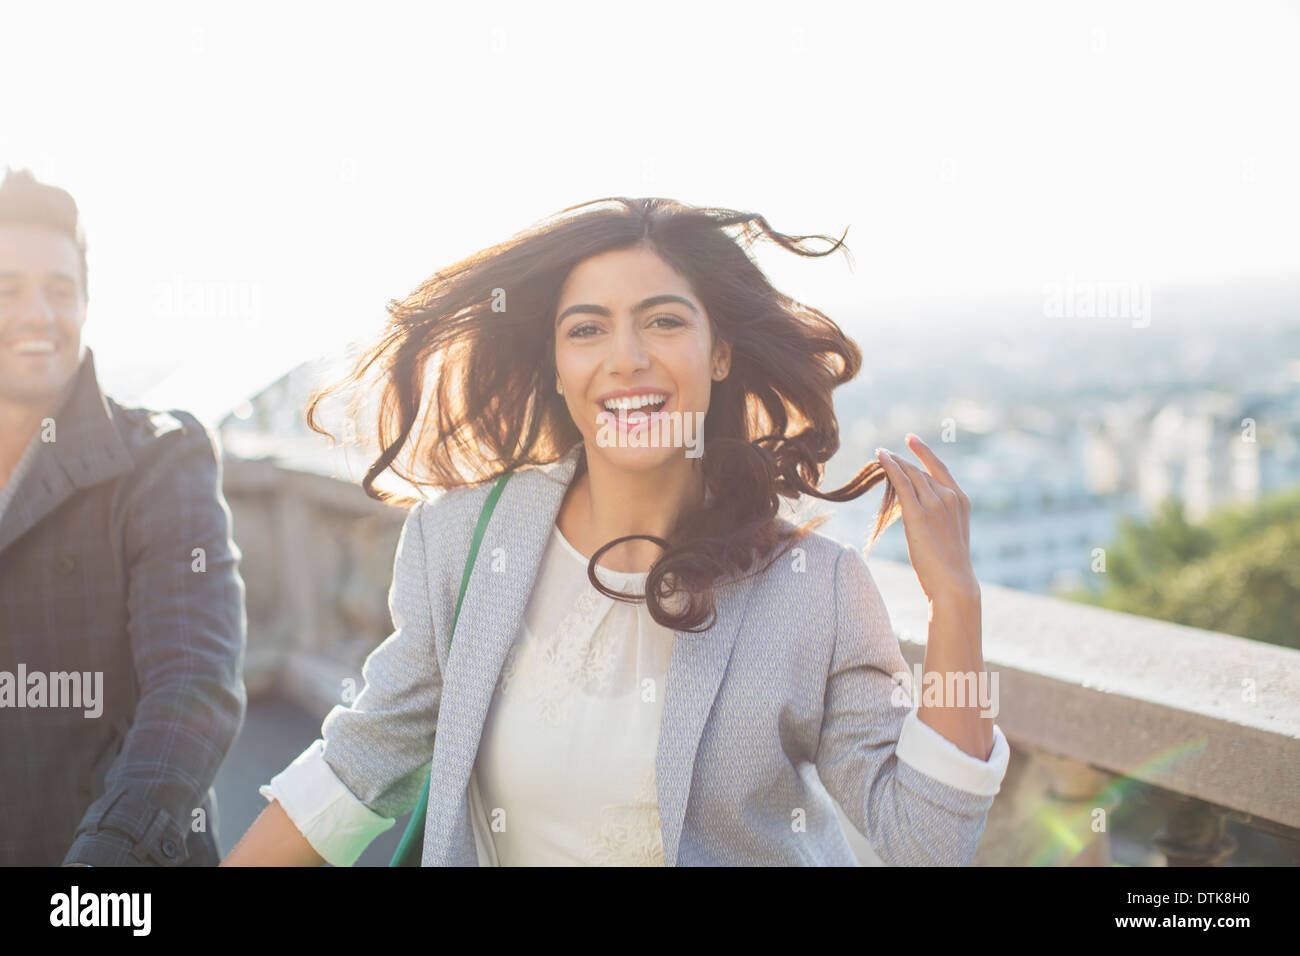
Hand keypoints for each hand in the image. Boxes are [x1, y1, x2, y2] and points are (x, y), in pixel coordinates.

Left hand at [875, 433, 977, 605]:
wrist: (954, 583)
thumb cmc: (950, 567)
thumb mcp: (949, 535)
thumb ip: (938, 518)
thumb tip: (918, 512)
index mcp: (961, 501)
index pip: (939, 468)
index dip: (924, 452)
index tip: (911, 439)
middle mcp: (950, 497)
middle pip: (920, 472)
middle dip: (901, 462)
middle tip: (884, 455)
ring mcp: (935, 503)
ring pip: (909, 474)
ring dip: (893, 463)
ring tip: (879, 456)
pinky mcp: (918, 513)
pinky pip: (901, 482)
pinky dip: (890, 467)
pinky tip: (880, 457)